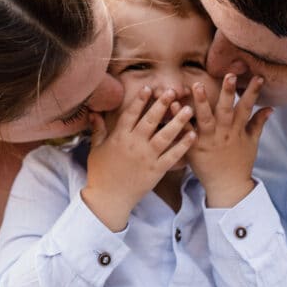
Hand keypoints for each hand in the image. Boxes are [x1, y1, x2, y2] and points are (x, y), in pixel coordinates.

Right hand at [82, 86, 195, 230]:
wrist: (109, 199)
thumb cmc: (100, 173)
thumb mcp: (96, 149)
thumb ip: (98, 129)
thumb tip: (93, 112)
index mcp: (119, 137)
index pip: (131, 114)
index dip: (140, 100)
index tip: (149, 88)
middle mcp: (134, 144)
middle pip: (150, 120)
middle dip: (162, 104)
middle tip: (172, 91)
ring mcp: (147, 157)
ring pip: (165, 136)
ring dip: (178, 121)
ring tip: (188, 109)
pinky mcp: (156, 170)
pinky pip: (173, 156)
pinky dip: (183, 145)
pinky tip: (192, 135)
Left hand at [187, 74, 271, 207]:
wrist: (227, 187)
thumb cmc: (239, 163)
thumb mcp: (252, 143)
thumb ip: (258, 123)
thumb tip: (270, 107)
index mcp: (237, 130)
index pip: (247, 108)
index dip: (253, 93)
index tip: (257, 77)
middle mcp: (223, 133)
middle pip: (227, 110)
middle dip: (228, 92)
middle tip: (228, 75)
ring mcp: (208, 140)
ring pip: (205, 119)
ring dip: (202, 102)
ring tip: (196, 85)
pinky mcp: (193, 147)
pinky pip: (185, 131)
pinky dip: (180, 118)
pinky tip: (174, 105)